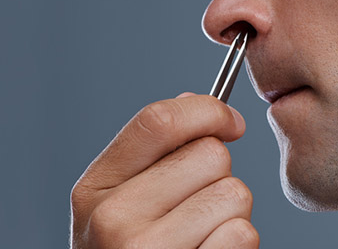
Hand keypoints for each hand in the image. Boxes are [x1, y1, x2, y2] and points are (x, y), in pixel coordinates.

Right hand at [70, 94, 258, 248]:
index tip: (231, 123)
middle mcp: (112, 220)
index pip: (158, 121)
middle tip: (197, 204)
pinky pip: (242, 234)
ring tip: (202, 233)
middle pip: (210, 155)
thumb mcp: (123, 201)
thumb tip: (192, 102)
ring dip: (231, 211)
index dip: (207, 111)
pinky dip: (238, 243)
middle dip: (218, 174)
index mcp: (95, 188)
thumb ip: (154, 151)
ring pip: (234, 193)